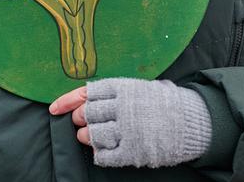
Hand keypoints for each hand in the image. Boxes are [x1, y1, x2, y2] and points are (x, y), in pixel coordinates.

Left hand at [51, 78, 211, 167]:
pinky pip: (104, 155)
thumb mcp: (138, 87)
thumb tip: (85, 97)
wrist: (189, 120)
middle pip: (86, 114)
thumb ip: (113, 92)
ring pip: (92, 135)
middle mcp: (121, 107)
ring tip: (91, 135)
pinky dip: (100, 154)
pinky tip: (105, 150)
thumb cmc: (161, 101)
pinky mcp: (132, 151)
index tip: (54, 109)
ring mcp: (126, 130)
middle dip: (80, 120)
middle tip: (83, 122)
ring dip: (87, 137)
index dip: (66, 102)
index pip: (85, 93)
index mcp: (122, 87)